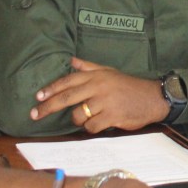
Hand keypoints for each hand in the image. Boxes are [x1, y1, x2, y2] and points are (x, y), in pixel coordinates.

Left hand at [31, 57, 169, 131]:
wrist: (153, 97)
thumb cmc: (128, 85)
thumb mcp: (110, 72)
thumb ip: (89, 67)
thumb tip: (72, 61)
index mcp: (98, 75)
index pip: (69, 80)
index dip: (52, 88)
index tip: (38, 96)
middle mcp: (100, 86)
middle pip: (67, 97)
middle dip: (48, 107)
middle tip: (34, 114)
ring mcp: (106, 101)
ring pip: (78, 115)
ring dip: (80, 119)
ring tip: (91, 116)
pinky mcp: (112, 115)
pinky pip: (91, 126)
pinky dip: (92, 127)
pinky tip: (100, 123)